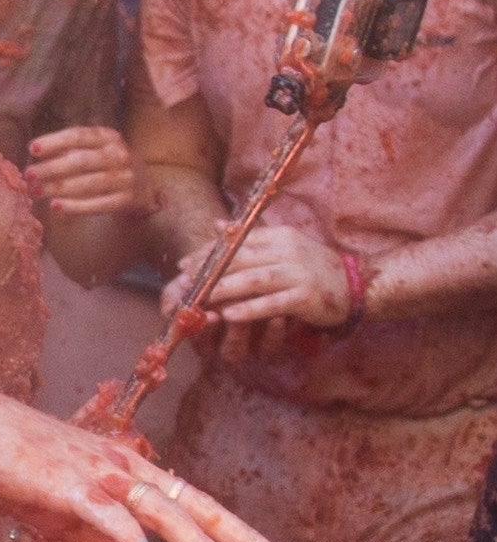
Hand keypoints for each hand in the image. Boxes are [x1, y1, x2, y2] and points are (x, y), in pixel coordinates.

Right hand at [0, 385, 286, 541]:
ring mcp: (96, 475)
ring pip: (158, 513)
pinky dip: (123, 532)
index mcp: (130, 473)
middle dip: (238, 539)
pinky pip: (100, 512)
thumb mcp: (64, 518)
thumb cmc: (17, 471)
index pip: (193, 505)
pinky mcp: (63, 485)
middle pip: (192, 507)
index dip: (232, 532)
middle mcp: (124, 469)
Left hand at [24, 125, 148, 218]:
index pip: (79, 135)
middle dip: (52, 168)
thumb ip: (70, 150)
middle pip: (81, 160)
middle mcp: (119, 154)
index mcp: (109, 136)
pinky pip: (98, 204)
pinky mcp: (126, 199)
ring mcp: (125, 177)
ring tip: (36, 191)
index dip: (54, 141)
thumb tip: (34, 154)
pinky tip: (55, 206)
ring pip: (88, 183)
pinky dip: (75, 206)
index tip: (32, 149)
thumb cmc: (106, 166)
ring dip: (59, 188)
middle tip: (29, 175)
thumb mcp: (94, 150)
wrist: (142, 188)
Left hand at [164, 221, 351, 332]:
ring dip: (225, 289)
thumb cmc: (313, 269)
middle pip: (242, 259)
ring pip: (255, 280)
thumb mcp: (283, 247)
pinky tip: (230, 315)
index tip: (184, 265)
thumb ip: (250, 239)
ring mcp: (299, 273)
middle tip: (185, 284)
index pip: (238, 242)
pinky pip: (273, 303)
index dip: (208, 253)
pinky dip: (251, 309)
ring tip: (201, 298)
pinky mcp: (306, 297)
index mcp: (280, 237)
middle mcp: (289, 251)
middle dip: (210, 271)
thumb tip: (215, 225)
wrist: (356, 286)